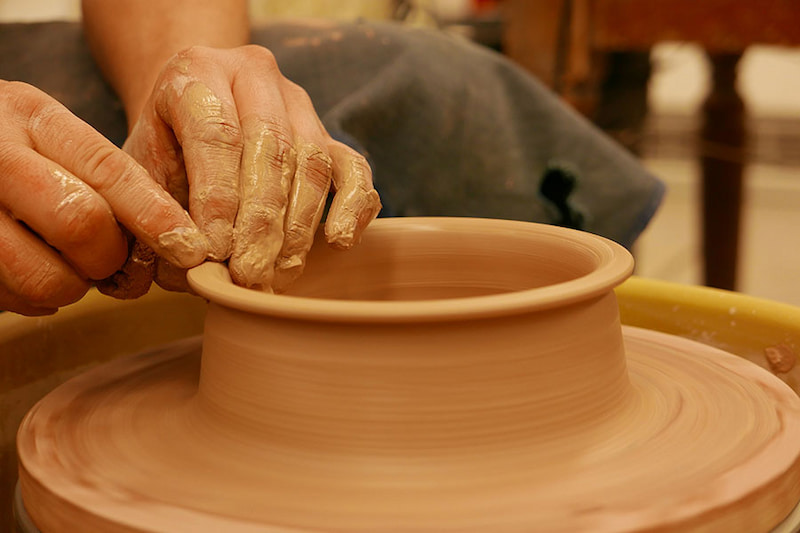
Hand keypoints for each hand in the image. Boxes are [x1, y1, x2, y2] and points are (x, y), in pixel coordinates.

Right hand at [0, 81, 207, 314]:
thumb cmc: (11, 146)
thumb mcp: (49, 133)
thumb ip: (102, 172)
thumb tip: (175, 234)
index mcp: (34, 117)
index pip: (108, 169)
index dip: (155, 215)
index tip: (189, 247)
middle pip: (80, 223)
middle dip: (109, 256)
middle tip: (107, 259)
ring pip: (43, 276)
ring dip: (71, 285)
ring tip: (67, 265)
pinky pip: (10, 297)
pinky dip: (33, 297)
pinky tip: (31, 269)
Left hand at [120, 45, 381, 291]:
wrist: (192, 111)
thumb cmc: (163, 148)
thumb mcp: (139, 167)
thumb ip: (154, 209)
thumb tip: (186, 262)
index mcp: (198, 70)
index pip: (216, 132)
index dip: (217, 196)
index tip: (213, 250)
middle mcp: (255, 75)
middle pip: (271, 147)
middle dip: (261, 221)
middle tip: (249, 273)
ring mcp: (300, 104)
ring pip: (313, 161)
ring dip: (298, 226)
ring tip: (278, 273)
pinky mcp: (330, 136)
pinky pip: (354, 168)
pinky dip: (353, 207)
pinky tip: (338, 241)